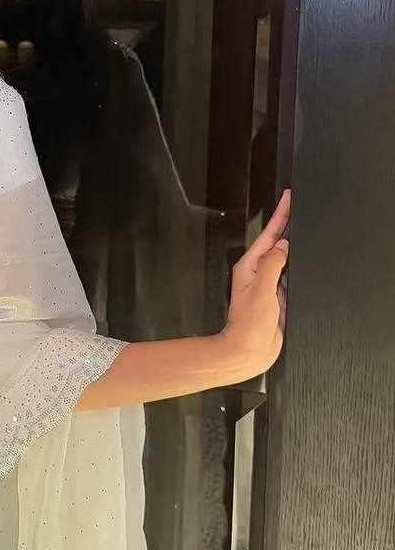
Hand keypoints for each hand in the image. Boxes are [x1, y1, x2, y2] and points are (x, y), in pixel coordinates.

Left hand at [220, 187, 289, 375]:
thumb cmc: (248, 324)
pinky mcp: (277, 297)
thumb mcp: (262, 290)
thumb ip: (273, 265)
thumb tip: (283, 246)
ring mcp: (268, 285)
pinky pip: (289, 276)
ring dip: (292, 245)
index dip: (280, 215)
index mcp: (250, 267)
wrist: (248, 352)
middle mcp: (258, 273)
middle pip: (276, 243)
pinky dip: (297, 267)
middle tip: (297, 205)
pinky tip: (302, 261)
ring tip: (301, 226)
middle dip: (287, 225)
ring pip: (284, 259)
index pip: (268, 235)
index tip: (288, 198)